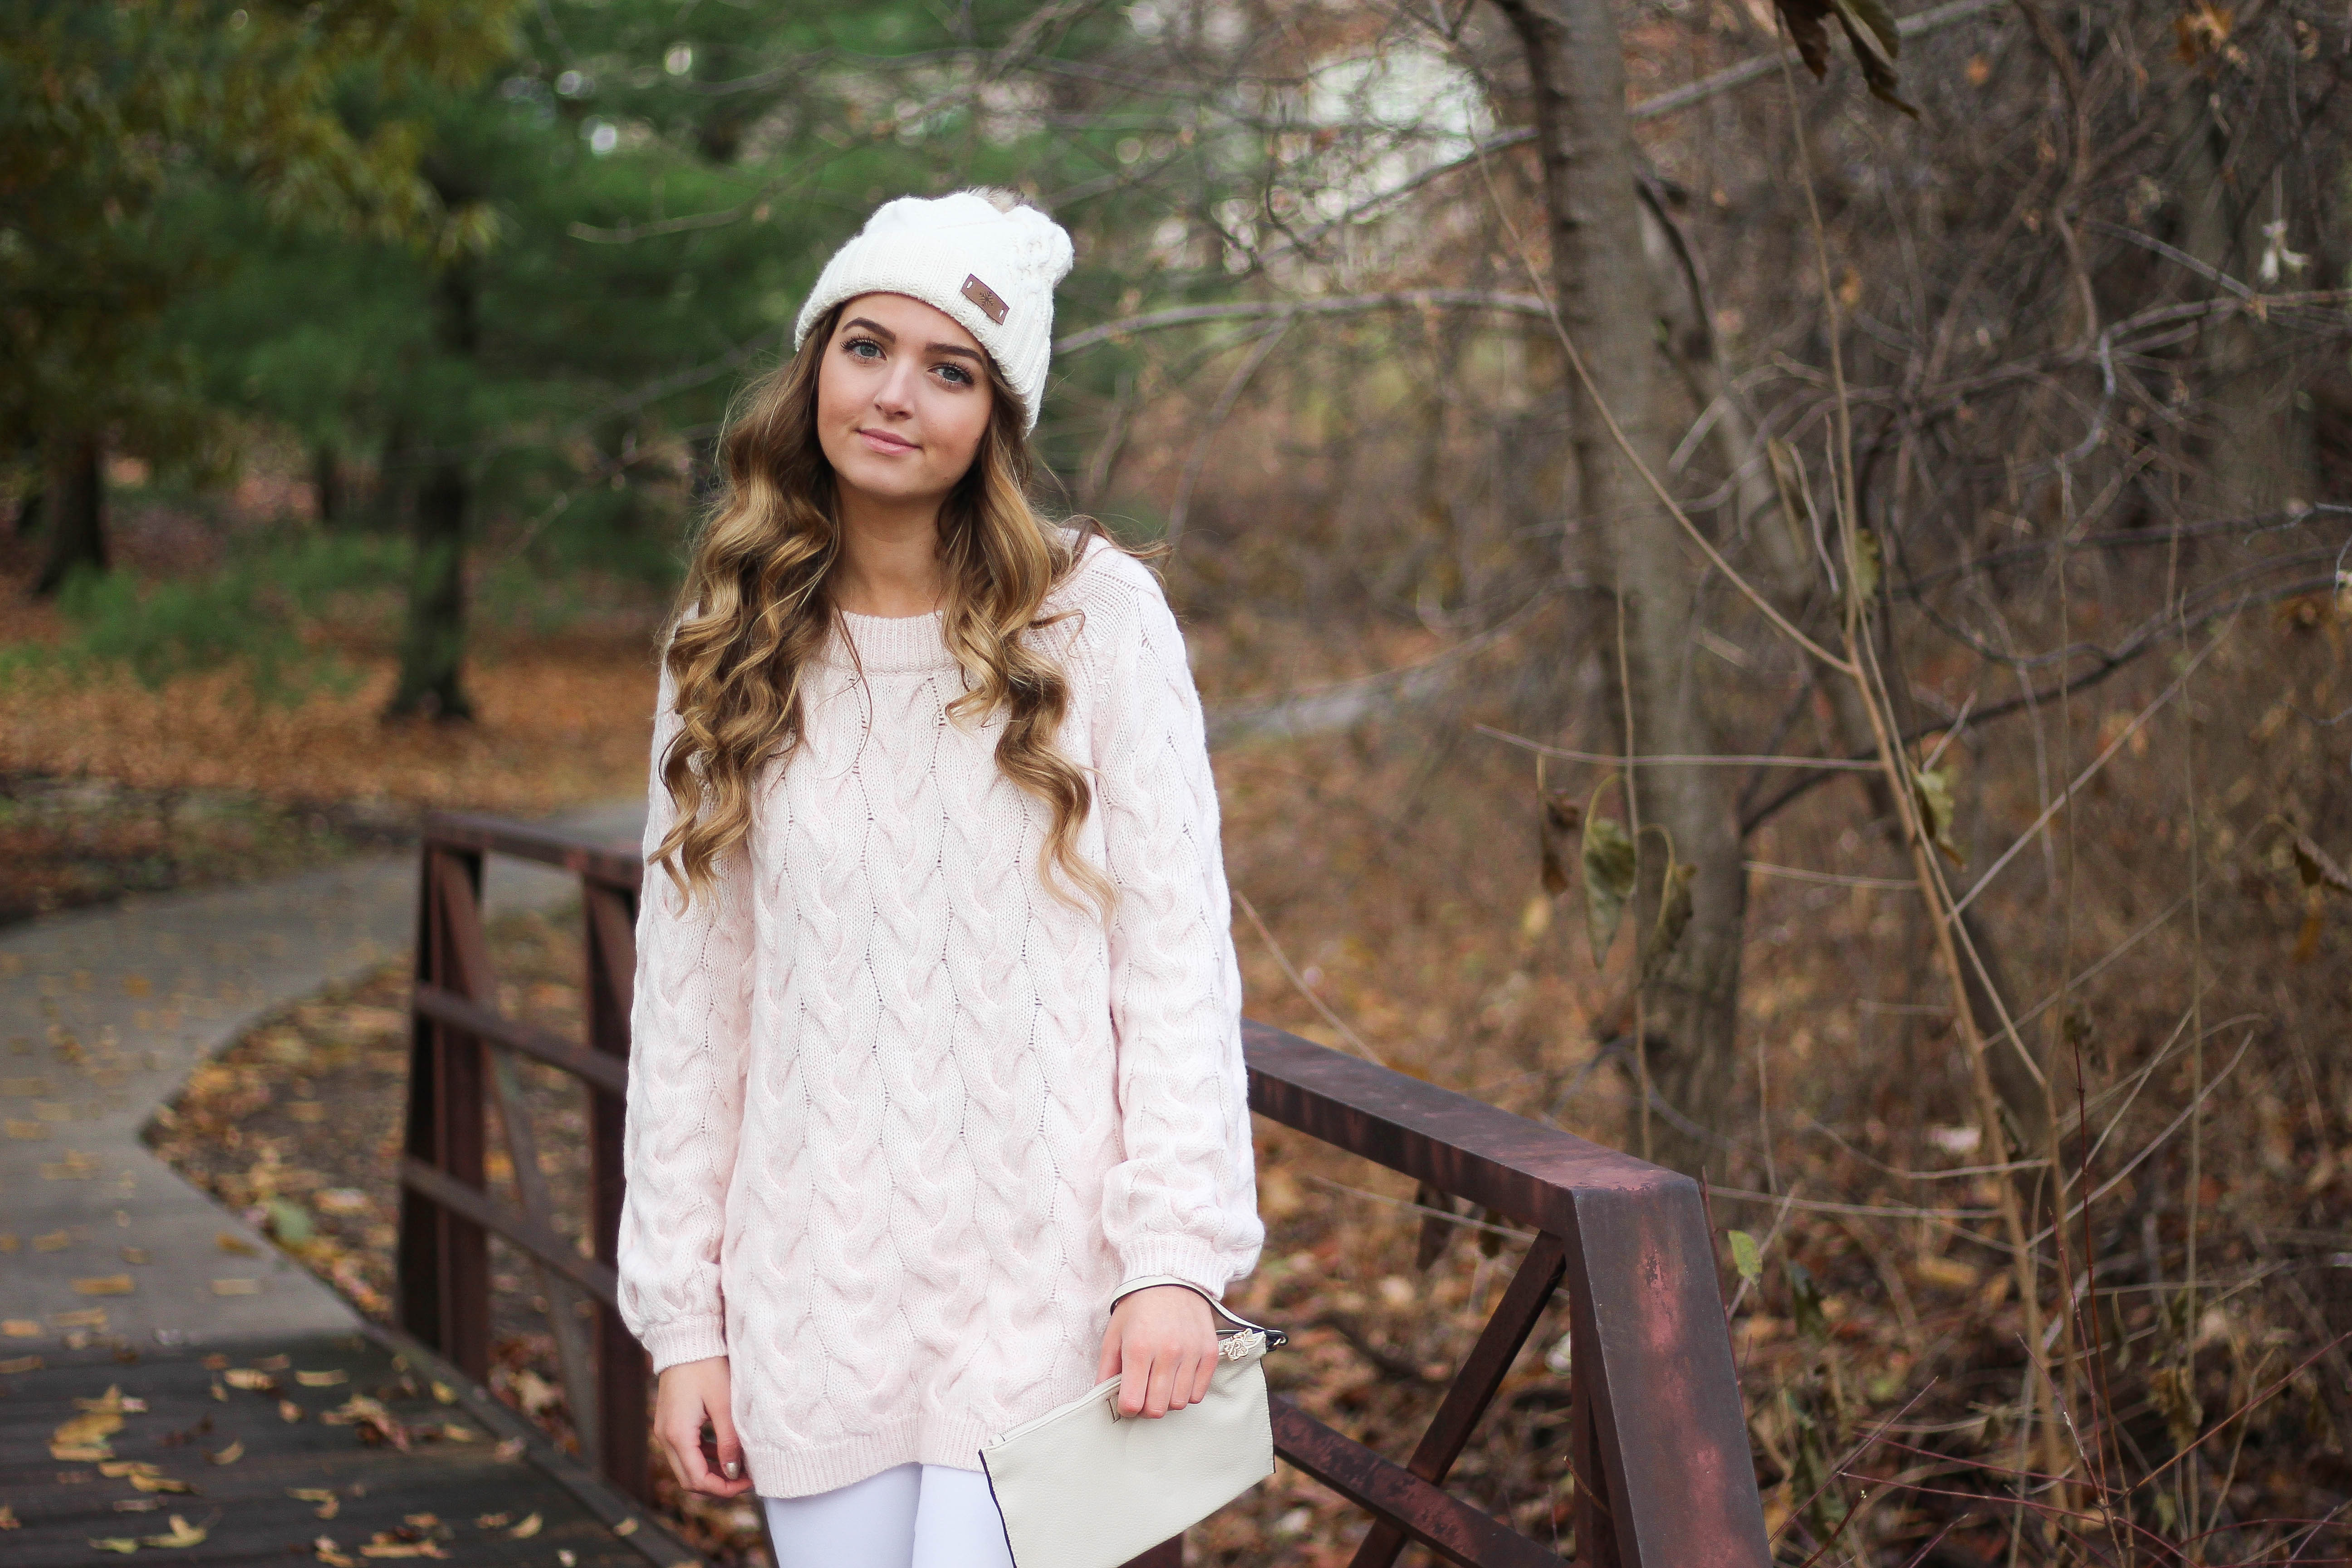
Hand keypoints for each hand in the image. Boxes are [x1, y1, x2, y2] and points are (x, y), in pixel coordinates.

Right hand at [654, 1356, 753, 1496]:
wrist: (686, 1339)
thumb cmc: (707, 1367)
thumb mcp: (724, 1404)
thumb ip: (729, 1441)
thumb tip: (734, 1472)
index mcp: (677, 1435)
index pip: (697, 1480)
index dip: (724, 1488)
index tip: (748, 1482)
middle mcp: (665, 1437)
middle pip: (689, 1479)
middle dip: (718, 1484)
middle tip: (745, 1478)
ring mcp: (665, 1431)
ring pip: (687, 1467)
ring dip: (712, 1471)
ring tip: (740, 1466)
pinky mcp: (670, 1423)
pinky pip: (685, 1451)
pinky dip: (704, 1457)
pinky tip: (725, 1451)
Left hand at [1096, 1284, 1217, 1418]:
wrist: (1170, 1278)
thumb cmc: (1138, 1307)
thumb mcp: (1114, 1334)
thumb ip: (1107, 1369)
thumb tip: (1102, 1397)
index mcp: (1138, 1348)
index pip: (1132, 1402)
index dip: (1126, 1408)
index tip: (1126, 1400)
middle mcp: (1167, 1353)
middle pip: (1157, 1408)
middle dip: (1146, 1408)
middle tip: (1143, 1393)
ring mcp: (1191, 1353)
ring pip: (1179, 1403)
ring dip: (1167, 1400)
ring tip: (1160, 1384)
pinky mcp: (1209, 1353)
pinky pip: (1199, 1393)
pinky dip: (1187, 1392)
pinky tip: (1178, 1378)